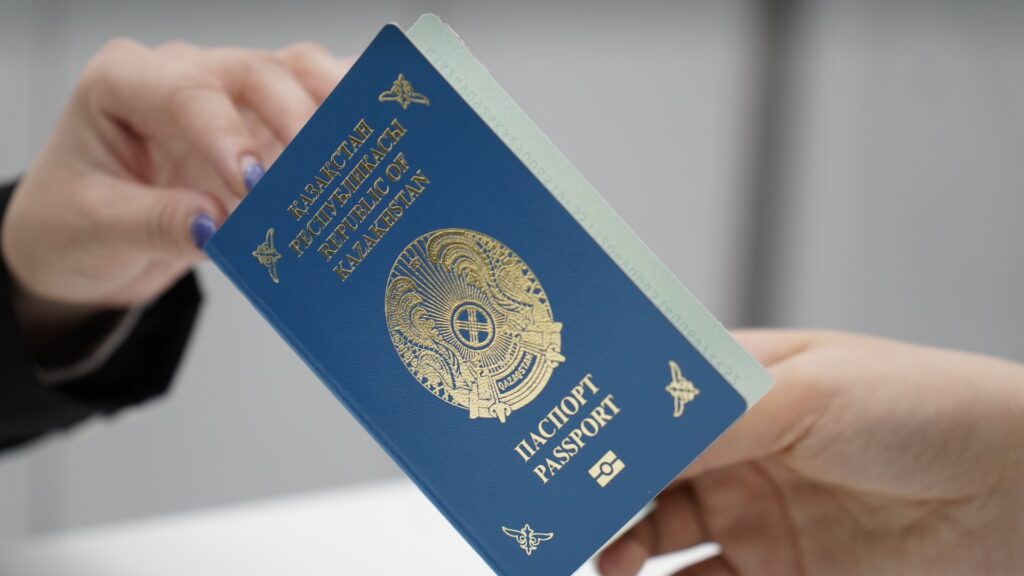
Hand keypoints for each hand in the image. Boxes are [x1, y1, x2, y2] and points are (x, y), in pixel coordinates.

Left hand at [2, 39, 351, 349]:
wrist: (85, 243)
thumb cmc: (71, 222)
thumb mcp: (94, 230)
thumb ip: (155, 222)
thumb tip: (219, 223)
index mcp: (124, 84)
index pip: (185, 91)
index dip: (225, 132)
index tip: (252, 182)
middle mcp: (182, 77)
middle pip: (253, 72)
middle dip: (294, 119)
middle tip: (318, 173)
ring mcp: (228, 99)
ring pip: (294, 75)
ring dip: (333, 106)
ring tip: (365, 143)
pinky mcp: (263, 129)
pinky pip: (312, 106)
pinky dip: (346, 112)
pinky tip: (381, 126)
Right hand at [598, 330, 1023, 574]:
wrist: (1020, 490)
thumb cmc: (927, 407)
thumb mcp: (813, 392)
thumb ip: (718, 416)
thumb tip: (629, 432)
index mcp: (738, 388)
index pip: (647, 400)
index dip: (604, 420)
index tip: (563, 443)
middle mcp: (737, 451)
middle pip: (644, 472)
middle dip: (602, 490)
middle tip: (567, 511)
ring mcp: (755, 515)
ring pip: (660, 536)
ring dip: (622, 547)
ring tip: (603, 558)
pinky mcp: (779, 573)